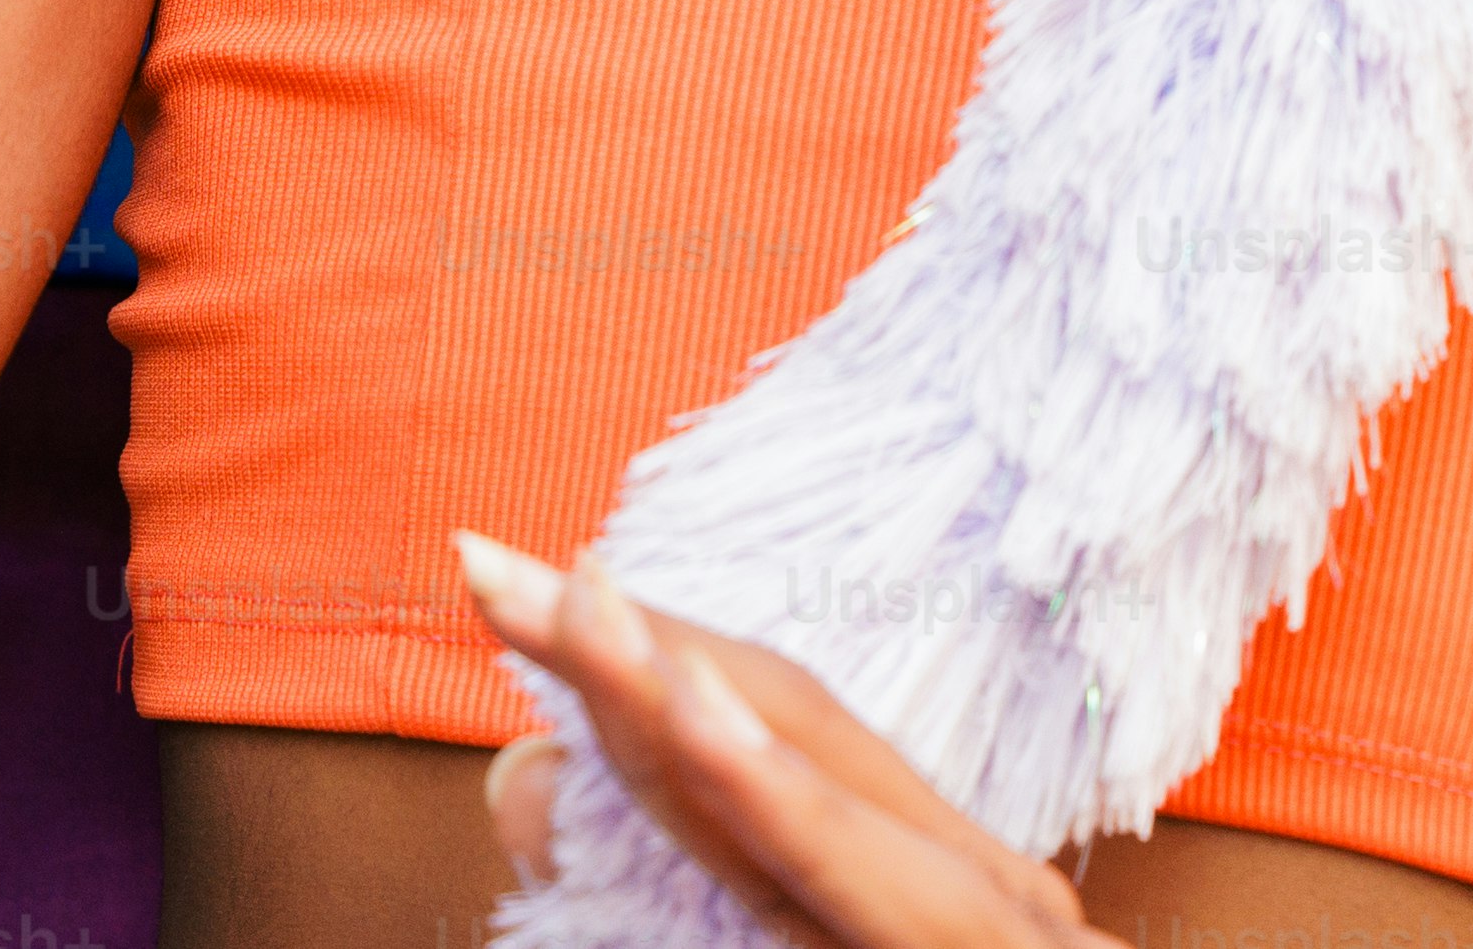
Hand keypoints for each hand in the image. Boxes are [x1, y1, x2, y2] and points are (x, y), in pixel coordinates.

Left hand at [458, 531, 1097, 946]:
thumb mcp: (782, 946)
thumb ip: (676, 890)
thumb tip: (521, 782)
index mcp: (902, 900)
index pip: (748, 755)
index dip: (623, 663)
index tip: (493, 583)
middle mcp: (958, 894)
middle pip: (778, 734)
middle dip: (626, 647)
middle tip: (481, 562)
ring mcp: (991, 928)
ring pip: (819, 786)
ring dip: (690, 691)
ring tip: (572, 601)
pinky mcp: (984, 948)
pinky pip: (869, 877)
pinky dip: (774, 794)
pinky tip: (694, 721)